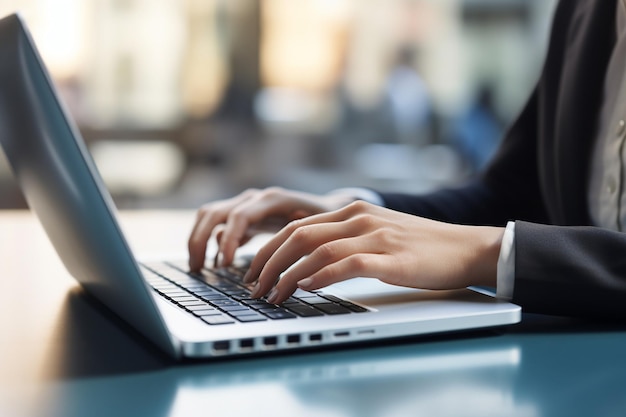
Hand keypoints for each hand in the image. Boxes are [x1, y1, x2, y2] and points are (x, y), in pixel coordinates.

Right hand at [188, 187, 356, 270]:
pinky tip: (216, 262)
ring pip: (210, 216)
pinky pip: (218, 224)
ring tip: (198, 267)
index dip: (229, 240)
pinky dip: (211, 241)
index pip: (238, 216)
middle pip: (214, 213)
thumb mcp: (315, 229)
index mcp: (271, 199)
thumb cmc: (326, 221)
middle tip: (198, 269)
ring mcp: (247, 205)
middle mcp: (254, 198)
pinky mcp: (244, 216)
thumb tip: (275, 263)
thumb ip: (295, 240)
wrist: (331, 209)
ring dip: (199, 239)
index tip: (225, 264)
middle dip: (200, 240)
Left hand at [243, 200, 503, 303]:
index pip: (296, 226)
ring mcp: (376, 236)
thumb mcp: (378, 231)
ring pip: (317, 250)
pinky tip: (306, 288)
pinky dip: (322, 276)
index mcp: (352, 210)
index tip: (254, 271)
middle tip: (254, 287)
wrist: (467, 247)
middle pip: (298, 236)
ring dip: (288, 275)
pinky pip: (348, 264)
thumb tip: (307, 259)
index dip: (269, 249)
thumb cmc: (421, 246)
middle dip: (269, 263)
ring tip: (272, 295)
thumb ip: (345, 237)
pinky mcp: (391, 258)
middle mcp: (359, 217)